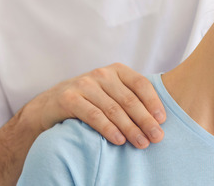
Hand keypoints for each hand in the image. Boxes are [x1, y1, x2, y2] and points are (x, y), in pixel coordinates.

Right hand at [24, 63, 165, 148]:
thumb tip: (159, 120)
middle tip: (157, 137)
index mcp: (116, 70)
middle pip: (129, 99)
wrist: (50, 104)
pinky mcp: (69, 98)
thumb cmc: (90, 100)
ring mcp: (84, 84)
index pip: (140, 84)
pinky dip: (108, 129)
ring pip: (113, 109)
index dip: (153, 102)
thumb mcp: (111, 93)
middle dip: (145, 120)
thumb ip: (131, 99)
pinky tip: (119, 140)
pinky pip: (93, 115)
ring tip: (141, 143)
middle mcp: (101, 74)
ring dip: (130, 128)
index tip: (162, 121)